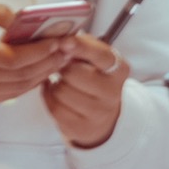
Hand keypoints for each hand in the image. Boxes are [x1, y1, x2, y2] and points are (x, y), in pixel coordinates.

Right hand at [0, 0, 70, 108]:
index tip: (62, 40)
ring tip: (57, 60)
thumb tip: (22, 20)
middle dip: (49, 62)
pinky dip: (24, 85)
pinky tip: (36, 72)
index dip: (43, 51)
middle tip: (68, 49)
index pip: (17, 58)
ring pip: (17, 88)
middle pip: (22, 75)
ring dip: (40, 75)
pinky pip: (5, 95)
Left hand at [44, 34, 128, 148]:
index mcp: (119, 70)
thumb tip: (62, 41)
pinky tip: (55, 93)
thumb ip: (84, 47)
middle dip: (63, 66)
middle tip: (63, 65)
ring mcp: (98, 113)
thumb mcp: (97, 60)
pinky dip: (49, 97)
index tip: (64, 41)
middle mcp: (113, 93)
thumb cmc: (95, 79)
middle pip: (74, 73)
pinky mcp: (81, 128)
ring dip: (55, 83)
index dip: (80, 46)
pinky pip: (54, 107)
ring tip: (63, 82)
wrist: (103, 117)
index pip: (100, 55)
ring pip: (61, 91)